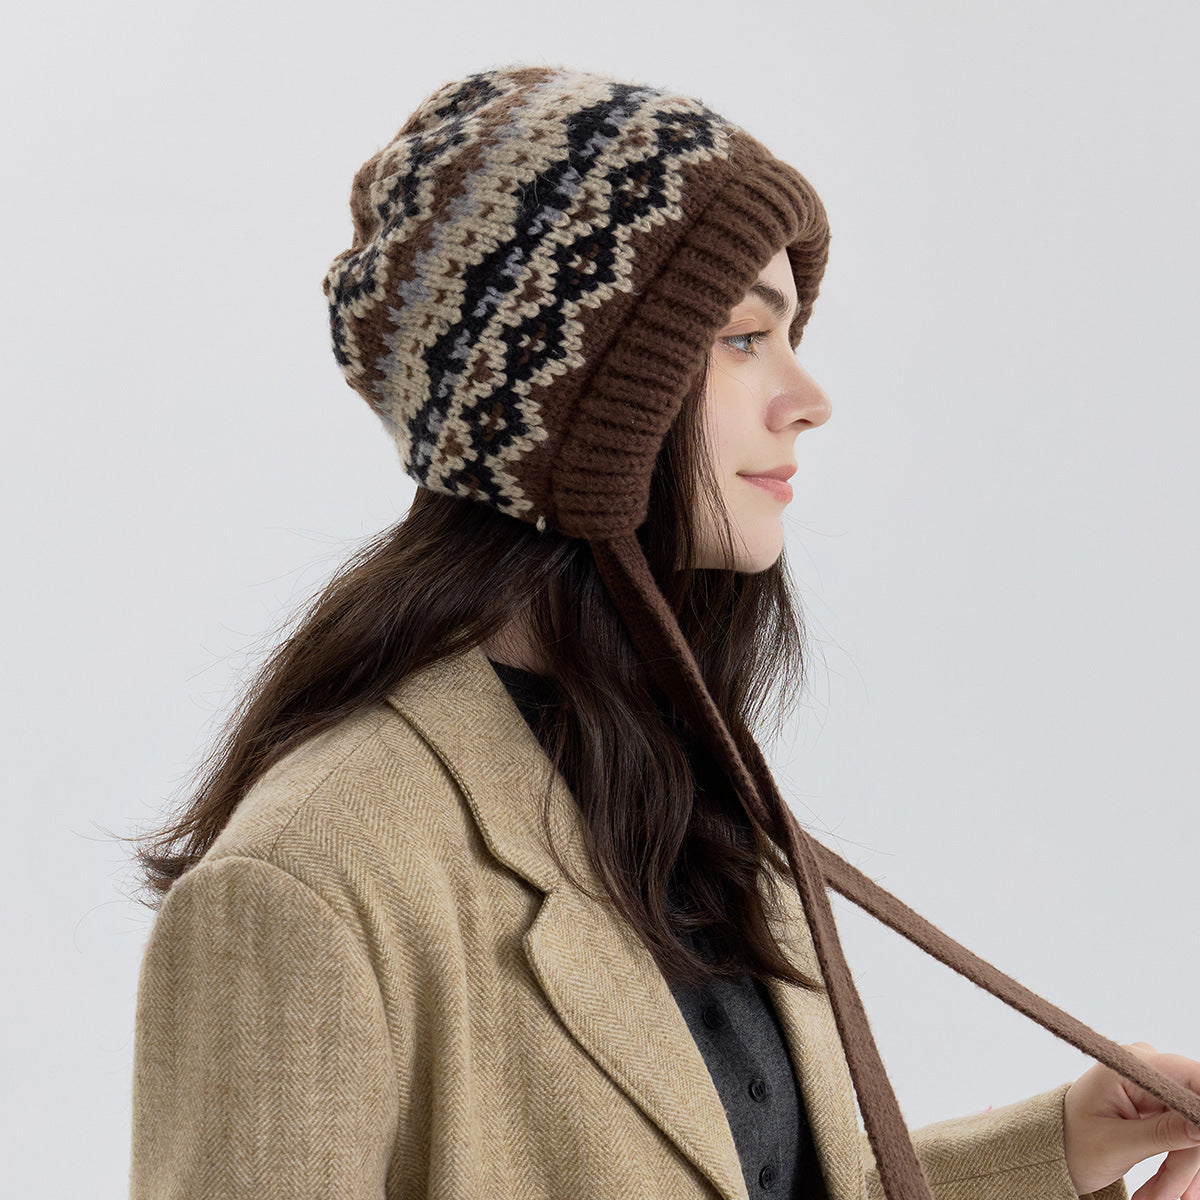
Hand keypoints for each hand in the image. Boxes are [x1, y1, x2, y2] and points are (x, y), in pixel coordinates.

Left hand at [1064, 1042, 1199, 1199]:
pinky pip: (1185, 1134)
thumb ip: (1165, 1133)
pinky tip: (1165, 1190)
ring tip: (1158, 1197)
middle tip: (1172, 1197)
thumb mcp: (1117, 1144)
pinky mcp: (1159, 1103)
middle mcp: (1146, 1067)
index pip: (1192, 1077)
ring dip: (1181, 1169)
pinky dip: (1178, 1165)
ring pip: (1193, 1129)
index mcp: (1130, 1065)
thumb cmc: (1073, 1141)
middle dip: (1187, 1160)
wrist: (1056, 1146)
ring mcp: (1154, 1085)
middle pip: (1194, 1111)